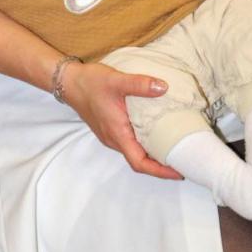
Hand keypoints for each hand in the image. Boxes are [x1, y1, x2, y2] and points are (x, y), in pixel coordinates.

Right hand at [63, 61, 181, 179]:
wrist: (69, 81)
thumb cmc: (91, 82)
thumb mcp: (116, 80)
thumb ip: (140, 84)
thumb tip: (164, 87)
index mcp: (117, 133)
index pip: (140, 163)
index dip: (160, 171)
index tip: (179, 171)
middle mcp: (114, 139)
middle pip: (139, 161)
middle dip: (161, 165)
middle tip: (182, 159)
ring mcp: (111, 135)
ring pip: (134, 152)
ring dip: (153, 155)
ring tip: (173, 148)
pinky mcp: (110, 128)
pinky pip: (130, 142)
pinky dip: (145, 144)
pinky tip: (155, 132)